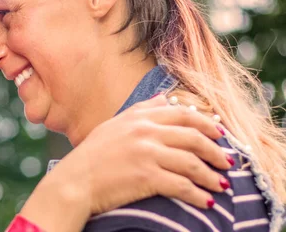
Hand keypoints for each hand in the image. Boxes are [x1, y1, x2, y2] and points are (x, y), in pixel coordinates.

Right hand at [18, 95, 230, 231]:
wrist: (74, 181)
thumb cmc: (91, 155)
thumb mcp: (114, 125)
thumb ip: (140, 111)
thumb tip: (163, 99)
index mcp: (138, 117)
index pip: (182, 114)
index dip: (206, 124)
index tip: (220, 134)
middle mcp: (145, 132)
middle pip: (193, 137)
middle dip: (216, 150)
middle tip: (228, 161)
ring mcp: (146, 153)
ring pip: (192, 162)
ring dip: (212, 175)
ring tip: (223, 184)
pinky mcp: (146, 177)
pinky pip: (182, 185)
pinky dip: (199, 195)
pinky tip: (208, 202)